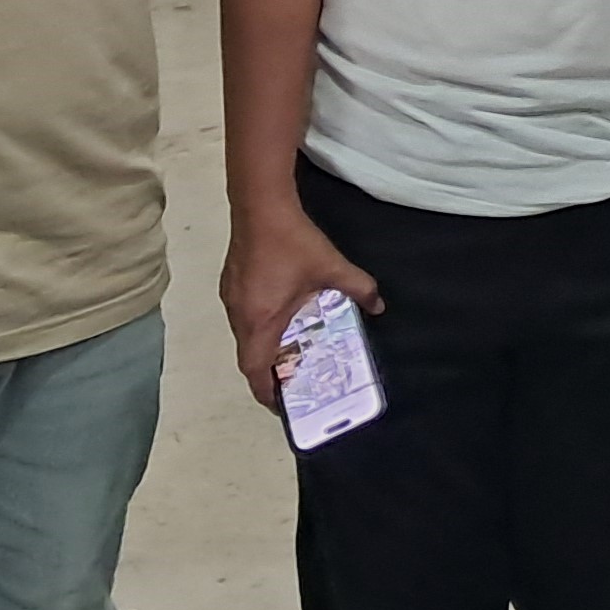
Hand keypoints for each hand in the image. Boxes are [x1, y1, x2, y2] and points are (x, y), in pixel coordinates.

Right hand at [220, 206, 381, 410]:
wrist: (260, 206)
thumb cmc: (292, 243)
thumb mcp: (331, 267)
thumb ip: (358, 288)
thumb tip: (378, 305)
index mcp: (259, 322)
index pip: (254, 372)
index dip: (267, 392)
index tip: (282, 403)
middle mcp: (239, 316)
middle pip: (248, 357)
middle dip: (269, 372)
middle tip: (293, 378)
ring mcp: (231, 299)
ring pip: (244, 336)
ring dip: (264, 348)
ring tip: (291, 351)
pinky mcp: (231, 283)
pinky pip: (243, 316)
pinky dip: (259, 326)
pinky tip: (281, 315)